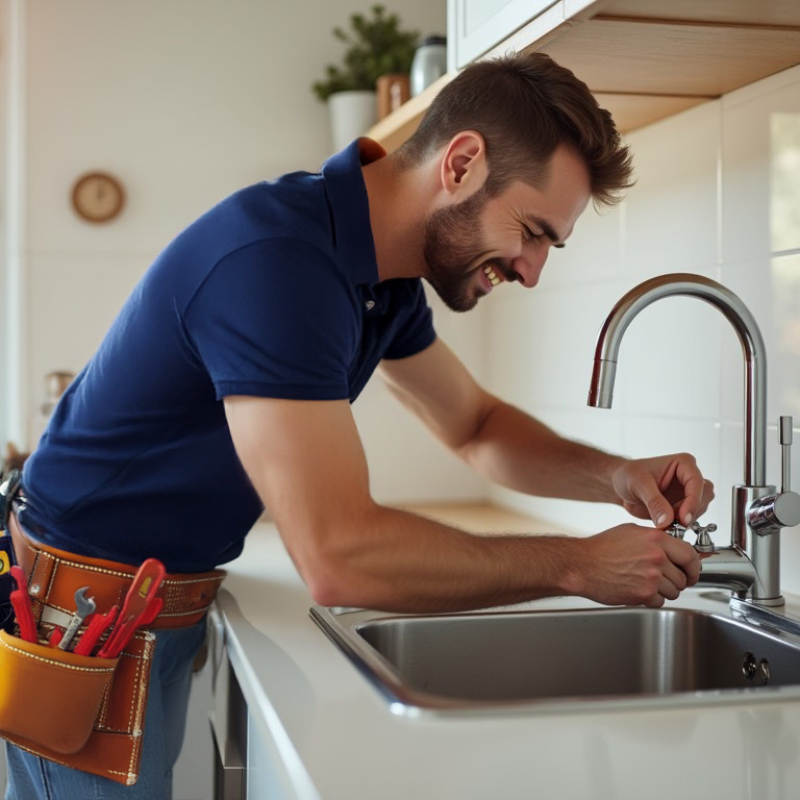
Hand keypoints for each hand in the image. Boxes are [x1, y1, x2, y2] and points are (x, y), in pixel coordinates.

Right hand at [576, 524, 701, 607]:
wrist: (582, 565)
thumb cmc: (602, 548)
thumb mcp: (632, 532)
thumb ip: (656, 539)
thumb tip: (675, 547)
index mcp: (656, 539)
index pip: (690, 556)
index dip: (694, 567)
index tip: (692, 572)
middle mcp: (657, 557)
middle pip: (683, 577)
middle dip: (675, 580)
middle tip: (661, 578)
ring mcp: (651, 577)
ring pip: (674, 591)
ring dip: (663, 591)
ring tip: (644, 582)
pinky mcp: (643, 594)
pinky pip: (660, 601)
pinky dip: (651, 599)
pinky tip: (637, 588)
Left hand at [610, 453, 714, 528]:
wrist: (621, 485)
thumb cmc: (629, 475)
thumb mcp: (639, 485)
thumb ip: (654, 502)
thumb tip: (667, 520)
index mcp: (683, 464)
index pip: (697, 482)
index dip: (693, 501)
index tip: (683, 518)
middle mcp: (689, 477)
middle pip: (704, 497)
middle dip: (690, 511)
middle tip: (672, 521)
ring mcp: (688, 493)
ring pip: (700, 509)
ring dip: (685, 520)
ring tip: (663, 521)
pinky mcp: (683, 507)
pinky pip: (690, 519)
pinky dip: (680, 525)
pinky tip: (665, 524)